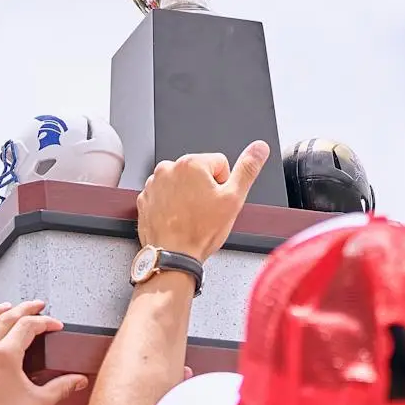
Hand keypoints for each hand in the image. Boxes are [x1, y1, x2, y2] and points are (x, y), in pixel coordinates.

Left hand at [135, 141, 269, 260]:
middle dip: (204, 188)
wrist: (173, 257)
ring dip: (187, 196)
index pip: (220, 163)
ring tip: (190, 216)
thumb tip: (259, 148)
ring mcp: (154, 184)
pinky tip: (178, 218)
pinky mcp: (145, 198)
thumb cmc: (199, 232)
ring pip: (182, 183)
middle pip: (199, 172)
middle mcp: (168, 168)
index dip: (224, 184)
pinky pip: (165, 195)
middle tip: (205, 211)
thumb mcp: (233, 199)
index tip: (216, 201)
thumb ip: (248, 169)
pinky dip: (171, 204)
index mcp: (191, 163)